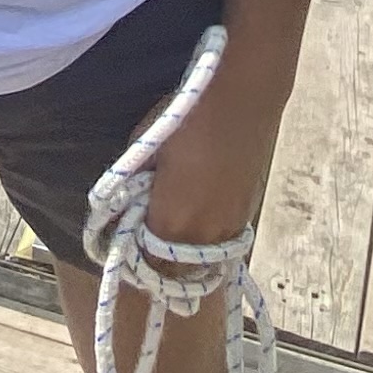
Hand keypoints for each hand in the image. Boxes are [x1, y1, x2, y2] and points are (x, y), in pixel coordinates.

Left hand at [141, 52, 289, 248]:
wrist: (242, 98)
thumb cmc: (184, 118)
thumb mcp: (144, 149)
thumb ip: (134, 184)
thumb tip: (128, 200)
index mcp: (172, 222)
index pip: (148, 266)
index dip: (134, 262)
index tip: (125, 250)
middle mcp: (204, 235)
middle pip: (177, 274)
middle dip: (159, 267)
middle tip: (145, 247)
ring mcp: (230, 227)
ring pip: (204, 264)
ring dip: (186, 259)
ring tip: (172, 239)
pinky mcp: (248, 213)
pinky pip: (223, 245)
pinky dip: (208, 243)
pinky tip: (199, 224)